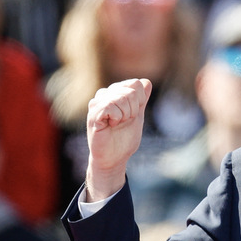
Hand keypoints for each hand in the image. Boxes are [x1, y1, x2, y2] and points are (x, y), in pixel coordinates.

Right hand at [85, 78, 152, 200]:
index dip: (140, 101)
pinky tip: (111, 125)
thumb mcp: (137, 117)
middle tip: (124, 121)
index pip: (136, 83)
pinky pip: (111, 106)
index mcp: (115, 93)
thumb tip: (147, 82)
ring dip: (125, 115)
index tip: (133, 114)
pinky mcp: (93, 113)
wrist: (114, 158)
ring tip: (116, 124)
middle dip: (133, 110)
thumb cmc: (124, 138)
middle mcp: (104, 94)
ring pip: (122, 98)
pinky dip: (117, 117)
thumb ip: (142, 99)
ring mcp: (97, 103)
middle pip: (131, 91)